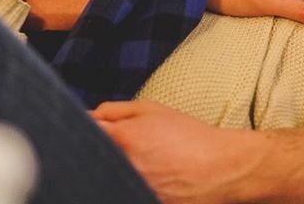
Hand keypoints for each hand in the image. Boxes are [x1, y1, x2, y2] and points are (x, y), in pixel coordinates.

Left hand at [91, 100, 247, 203]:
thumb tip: (91, 116)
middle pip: (92, 157)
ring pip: (106, 175)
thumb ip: (115, 111)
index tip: (89, 126)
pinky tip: (145, 174)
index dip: (84, 127)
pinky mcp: (140, 201)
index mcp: (122, 139)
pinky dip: (123, 181)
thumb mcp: (151, 109)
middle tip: (114, 144)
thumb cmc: (187, 135)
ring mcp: (130, 189)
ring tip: (138, 160)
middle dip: (97, 148)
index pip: (85, 132)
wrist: (220, 168)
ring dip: (111, 166)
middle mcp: (122, 167)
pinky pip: (120, 188)